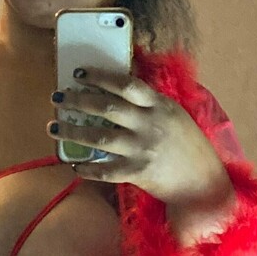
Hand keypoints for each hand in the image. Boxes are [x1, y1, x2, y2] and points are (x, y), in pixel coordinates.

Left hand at [50, 67, 235, 239]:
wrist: (203, 181)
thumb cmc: (188, 146)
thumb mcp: (174, 115)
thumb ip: (150, 103)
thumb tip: (120, 88)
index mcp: (159, 105)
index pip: (126, 84)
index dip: (100, 77)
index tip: (79, 73)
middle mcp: (149, 124)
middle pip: (107, 108)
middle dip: (78, 101)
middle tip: (58, 98)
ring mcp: (142, 149)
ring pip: (99, 138)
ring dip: (73, 132)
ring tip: (53, 127)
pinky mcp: (138, 172)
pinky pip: (105, 170)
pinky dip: (88, 168)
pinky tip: (74, 164)